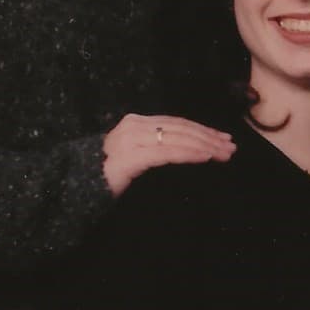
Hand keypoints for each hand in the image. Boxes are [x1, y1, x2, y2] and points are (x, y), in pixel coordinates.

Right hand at [103, 113, 235, 196]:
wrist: (79, 186)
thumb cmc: (109, 174)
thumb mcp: (137, 154)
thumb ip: (156, 147)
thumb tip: (188, 147)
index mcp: (138, 122)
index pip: (176, 123)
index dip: (201, 129)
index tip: (222, 138)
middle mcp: (135, 125)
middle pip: (180, 128)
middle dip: (208, 137)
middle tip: (230, 146)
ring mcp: (132, 139)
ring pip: (177, 138)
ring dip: (204, 145)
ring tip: (223, 153)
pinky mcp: (132, 156)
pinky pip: (167, 153)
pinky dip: (189, 153)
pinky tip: (205, 157)